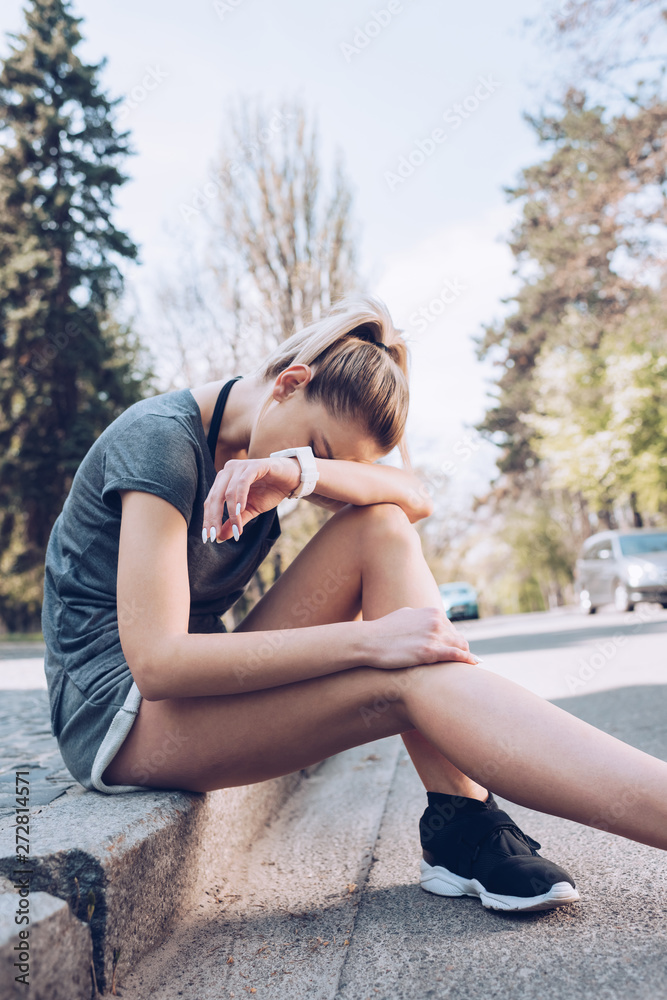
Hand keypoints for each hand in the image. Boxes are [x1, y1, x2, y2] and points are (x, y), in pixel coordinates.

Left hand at [202, 456, 299, 541]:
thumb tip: (220, 538)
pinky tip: (240, 511)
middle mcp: (228, 471)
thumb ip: (235, 521)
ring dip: (231, 512)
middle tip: (215, 536)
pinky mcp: (253, 465)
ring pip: (228, 492)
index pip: (211, 502)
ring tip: (236, 529)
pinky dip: (240, 498)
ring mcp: (240, 466)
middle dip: (214, 518)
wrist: (291, 478)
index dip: (208, 520)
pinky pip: (243, 482)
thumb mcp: (250, 510)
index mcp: (224, 480)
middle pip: (215, 497)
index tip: (208, 538)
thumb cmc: (269, 491)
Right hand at [365, 606, 479, 668]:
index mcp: (432, 612)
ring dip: (466, 656)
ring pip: (460, 646)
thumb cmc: (383, 630)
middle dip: (462, 649)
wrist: (368, 640)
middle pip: (458, 637)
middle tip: (466, 661)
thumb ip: (419, 618)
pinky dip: (466, 660)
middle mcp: (435, 621)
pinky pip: (455, 655)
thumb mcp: (404, 615)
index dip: (454, 640)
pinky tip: (473, 664)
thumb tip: (425, 619)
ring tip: (471, 665)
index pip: (451, 628)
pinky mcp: (429, 652)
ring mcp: (433, 636)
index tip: (457, 650)